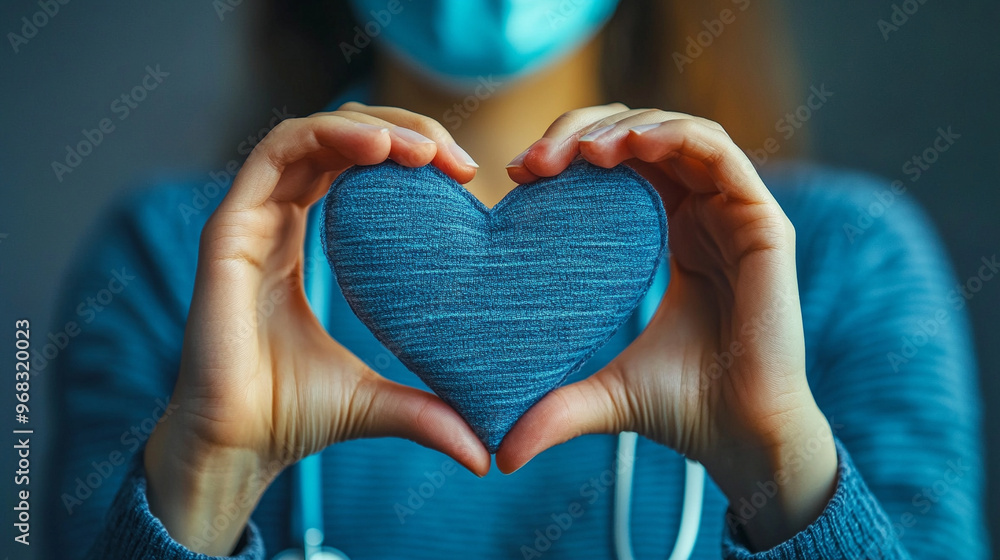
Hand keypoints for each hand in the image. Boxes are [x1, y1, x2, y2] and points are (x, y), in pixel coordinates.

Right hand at [144, 103, 488, 554]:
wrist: (237, 448)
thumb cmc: (293, 418)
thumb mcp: (377, 402)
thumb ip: (429, 412)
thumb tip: (487, 454)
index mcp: (301, 241)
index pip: (355, 167)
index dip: (408, 154)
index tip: (463, 176)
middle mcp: (274, 221)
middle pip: (339, 139)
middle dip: (400, 133)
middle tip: (453, 159)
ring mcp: (249, 221)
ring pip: (310, 134)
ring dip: (372, 127)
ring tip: (424, 151)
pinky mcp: (229, 230)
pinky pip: (276, 152)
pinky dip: (328, 135)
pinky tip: (380, 150)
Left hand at [498, 104, 837, 549]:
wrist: (742, 439)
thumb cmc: (684, 411)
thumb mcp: (605, 395)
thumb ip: (554, 410)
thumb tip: (498, 457)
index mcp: (671, 237)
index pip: (621, 167)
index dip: (571, 155)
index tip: (521, 175)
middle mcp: (703, 217)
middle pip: (643, 137)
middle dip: (586, 133)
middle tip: (538, 160)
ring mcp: (734, 216)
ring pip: (679, 134)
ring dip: (626, 128)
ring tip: (581, 152)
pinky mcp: (762, 222)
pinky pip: (719, 153)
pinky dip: (673, 136)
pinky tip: (629, 148)